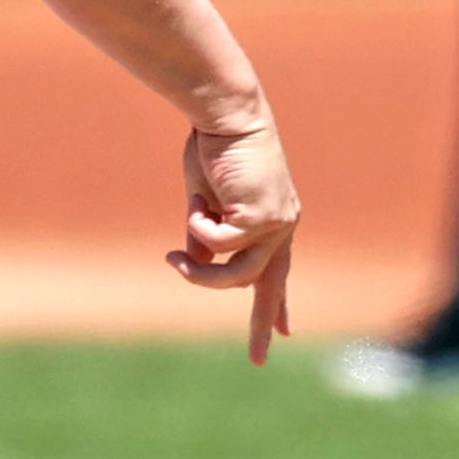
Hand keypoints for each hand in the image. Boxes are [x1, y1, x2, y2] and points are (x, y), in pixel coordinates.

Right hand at [170, 113, 299, 365]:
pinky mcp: (264, 216)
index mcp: (272, 222)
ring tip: (174, 258)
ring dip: (201, 273)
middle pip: (265, 285)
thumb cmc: (213, 148)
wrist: (226, 115)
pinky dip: (199, 228)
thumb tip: (196, 266)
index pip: (278, 273)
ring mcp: (278, 223)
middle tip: (244, 343)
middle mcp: (282, 226)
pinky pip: (221, 244)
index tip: (285, 335)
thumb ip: (204, 236)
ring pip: (239, 275)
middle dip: (256, 319)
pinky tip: (198, 204)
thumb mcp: (205, 201)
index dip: (278, 306)